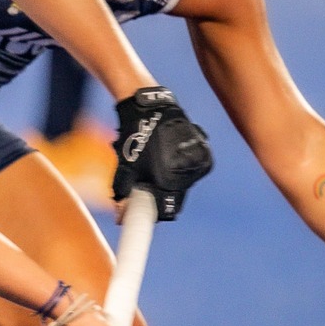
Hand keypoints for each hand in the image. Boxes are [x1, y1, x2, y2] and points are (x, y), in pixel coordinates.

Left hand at [112, 87, 212, 220]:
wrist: (150, 108)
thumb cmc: (135, 136)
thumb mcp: (126, 167)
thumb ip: (124, 193)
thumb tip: (120, 218)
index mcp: (170, 179)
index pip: (167, 209)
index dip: (153, 210)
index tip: (145, 206)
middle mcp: (188, 171)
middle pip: (176, 195)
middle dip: (161, 191)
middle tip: (148, 176)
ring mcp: (199, 159)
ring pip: (185, 180)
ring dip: (172, 177)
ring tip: (158, 160)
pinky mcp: (204, 148)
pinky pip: (192, 166)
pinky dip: (181, 164)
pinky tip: (169, 151)